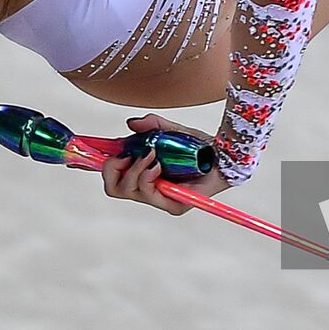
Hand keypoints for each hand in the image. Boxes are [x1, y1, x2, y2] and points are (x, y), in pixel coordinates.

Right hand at [100, 114, 230, 214]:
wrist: (225, 154)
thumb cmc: (199, 145)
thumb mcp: (171, 130)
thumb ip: (152, 126)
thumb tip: (131, 123)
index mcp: (145, 176)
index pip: (114, 179)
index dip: (104, 167)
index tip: (106, 153)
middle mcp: (150, 191)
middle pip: (114, 188)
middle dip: (114, 168)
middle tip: (128, 154)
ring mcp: (161, 200)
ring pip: (128, 190)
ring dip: (134, 170)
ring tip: (150, 155)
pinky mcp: (174, 206)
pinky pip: (148, 194)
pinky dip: (147, 176)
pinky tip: (156, 165)